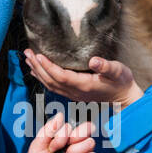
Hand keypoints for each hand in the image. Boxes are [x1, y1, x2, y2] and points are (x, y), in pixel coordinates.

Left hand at [23, 49, 142, 109]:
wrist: (125, 99)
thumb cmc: (122, 83)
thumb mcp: (118, 71)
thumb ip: (106, 66)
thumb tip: (94, 60)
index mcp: (84, 86)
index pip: (61, 76)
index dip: (47, 67)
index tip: (37, 55)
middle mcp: (76, 92)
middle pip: (51, 80)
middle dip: (37, 67)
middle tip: (26, 53)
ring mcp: (74, 94)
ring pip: (50, 84)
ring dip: (38, 72)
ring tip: (27, 59)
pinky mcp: (74, 93)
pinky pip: (54, 87)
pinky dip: (43, 78)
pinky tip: (37, 72)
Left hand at [25, 110, 98, 152]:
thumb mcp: (38, 145)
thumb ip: (49, 129)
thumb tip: (60, 115)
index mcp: (62, 135)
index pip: (72, 125)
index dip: (63, 134)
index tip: (52, 145)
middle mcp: (73, 143)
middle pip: (87, 129)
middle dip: (75, 137)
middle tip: (64, 147)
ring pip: (90, 143)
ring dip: (77, 150)